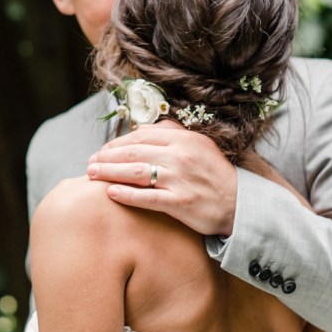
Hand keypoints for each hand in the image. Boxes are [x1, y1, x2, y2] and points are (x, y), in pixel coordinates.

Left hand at [87, 126, 237, 235]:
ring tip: (92, 175)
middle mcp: (181, 155)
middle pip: (134, 152)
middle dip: (107, 156)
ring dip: (110, 172)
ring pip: (136, 172)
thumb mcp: (199, 145)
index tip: (103, 150)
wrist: (241, 203)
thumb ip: (173, 134)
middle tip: (90, 162)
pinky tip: (110, 193)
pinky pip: (148, 197)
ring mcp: (180, 179)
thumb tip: (143, 128)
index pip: (141, 135)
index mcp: (184, 139)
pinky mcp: (181, 203)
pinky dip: (127, 195)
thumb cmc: (215, 175)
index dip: (117, 142)